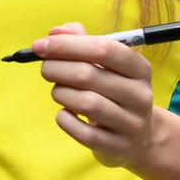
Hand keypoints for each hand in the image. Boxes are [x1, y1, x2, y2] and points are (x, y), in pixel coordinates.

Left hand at [33, 23, 154, 169]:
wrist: (138, 137)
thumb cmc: (112, 91)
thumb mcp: (104, 64)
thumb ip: (80, 41)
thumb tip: (55, 33)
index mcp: (139, 68)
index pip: (103, 48)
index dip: (66, 44)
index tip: (40, 45)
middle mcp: (140, 95)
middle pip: (88, 75)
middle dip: (55, 68)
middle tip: (45, 69)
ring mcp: (131, 123)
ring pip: (85, 103)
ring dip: (60, 93)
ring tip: (58, 91)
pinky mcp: (117, 146)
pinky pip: (81, 131)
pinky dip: (64, 118)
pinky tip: (66, 112)